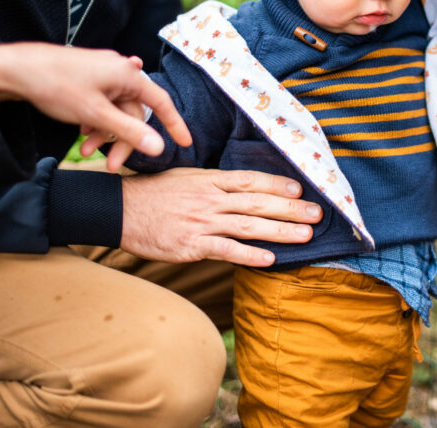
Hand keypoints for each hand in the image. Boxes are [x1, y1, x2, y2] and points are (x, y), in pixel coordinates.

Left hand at [0, 42, 191, 171]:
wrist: (16, 69)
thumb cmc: (56, 86)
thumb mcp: (96, 114)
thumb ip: (129, 132)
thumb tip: (160, 148)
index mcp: (128, 74)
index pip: (161, 102)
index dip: (175, 124)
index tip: (186, 143)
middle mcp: (120, 70)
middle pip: (133, 112)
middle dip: (122, 140)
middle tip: (111, 165)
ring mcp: (103, 73)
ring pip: (115, 110)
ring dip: (103, 133)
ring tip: (84, 150)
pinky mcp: (88, 77)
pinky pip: (101, 103)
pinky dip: (94, 121)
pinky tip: (79, 131)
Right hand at [120, 168, 321, 265]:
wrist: (119, 210)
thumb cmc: (153, 193)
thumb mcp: (186, 178)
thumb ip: (215, 184)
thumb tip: (243, 188)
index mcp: (210, 180)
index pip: (251, 180)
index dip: (277, 185)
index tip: (300, 190)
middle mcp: (210, 199)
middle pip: (258, 203)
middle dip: (291, 209)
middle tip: (318, 213)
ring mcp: (202, 222)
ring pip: (248, 226)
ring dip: (280, 231)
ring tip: (306, 236)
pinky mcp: (191, 245)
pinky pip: (225, 250)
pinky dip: (249, 254)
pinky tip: (270, 259)